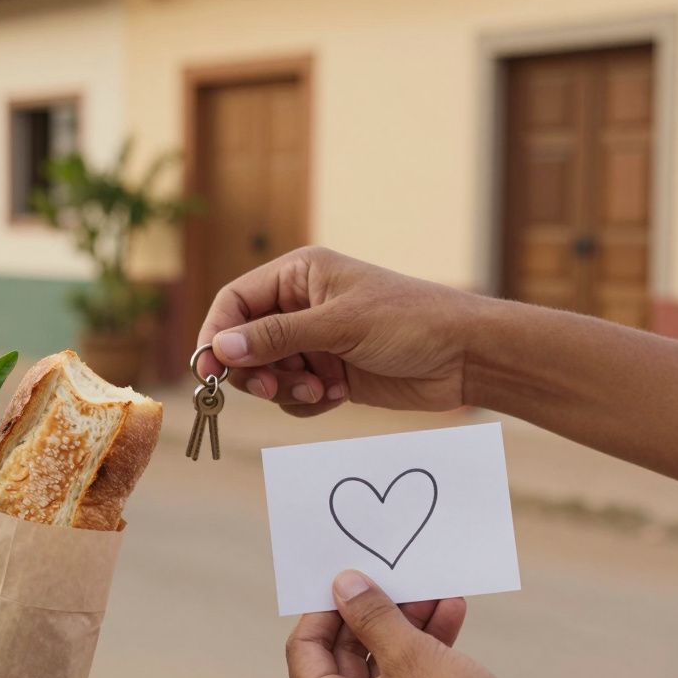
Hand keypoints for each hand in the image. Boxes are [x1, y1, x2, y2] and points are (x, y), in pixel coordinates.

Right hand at [197, 247, 490, 415]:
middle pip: (245, 342)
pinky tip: (336, 396)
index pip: (235, 302)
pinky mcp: (330, 374)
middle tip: (273, 388)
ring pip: (268, 373)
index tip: (210, 372)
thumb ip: (276, 337)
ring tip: (318, 392)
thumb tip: (218, 350)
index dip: (217, 335)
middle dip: (255, 370)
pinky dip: (305, 402)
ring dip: (285, 389)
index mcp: (300, 275)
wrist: (467, 356)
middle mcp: (302, 305)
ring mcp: (316, 341)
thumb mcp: (339, 325)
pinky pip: (293, 395)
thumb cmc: (410, 321)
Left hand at [287, 570, 537, 677]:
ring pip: (383, 658)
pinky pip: (412, 674)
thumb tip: (344, 583)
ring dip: (408, 620)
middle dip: (376, 610)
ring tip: (432, 588)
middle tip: (395, 575)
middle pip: (346, 651)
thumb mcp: (410, 658)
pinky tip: (452, 610)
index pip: (305, 650)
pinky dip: (429, 643)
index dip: (325, 608)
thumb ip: (372, 617)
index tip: (348, 575)